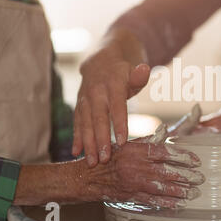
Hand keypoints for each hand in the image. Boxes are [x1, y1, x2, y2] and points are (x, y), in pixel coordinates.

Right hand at [72, 30, 149, 166]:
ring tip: (91, 162)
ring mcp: (85, 98)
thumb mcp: (134, 68)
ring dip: (87, 143)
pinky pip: (77, 122)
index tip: (122, 142)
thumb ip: (139, 75)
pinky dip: (76, 137)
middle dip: (100, 140)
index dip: (119, 123)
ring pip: (85, 123)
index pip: (117, 106)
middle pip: (98, 118)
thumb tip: (144, 70)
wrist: (101, 58)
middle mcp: (96, 91)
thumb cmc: (123, 70)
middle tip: (104, 159)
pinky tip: (76, 152)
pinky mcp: (79, 105)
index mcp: (112, 82)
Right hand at [89, 141, 204, 208]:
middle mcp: (136, 166)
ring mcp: (134, 182)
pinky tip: (178, 204)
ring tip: (193, 193)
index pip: (164, 152)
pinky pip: (151, 200)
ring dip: (179, 191)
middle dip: (185, 176)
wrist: (88, 176)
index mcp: (137, 151)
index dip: (182, 156)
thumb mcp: (128, 144)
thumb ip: (148, 139)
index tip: (195, 160)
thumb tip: (165, 130)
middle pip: (166, 171)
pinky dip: (166, 203)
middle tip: (200, 178)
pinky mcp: (130, 195)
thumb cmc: (111, 157)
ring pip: (161, 188)